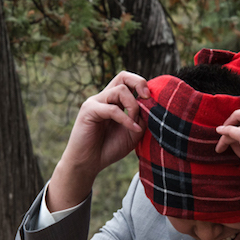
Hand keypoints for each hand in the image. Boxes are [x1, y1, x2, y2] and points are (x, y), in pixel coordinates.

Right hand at [48, 71, 149, 211]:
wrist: (89, 163)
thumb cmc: (109, 148)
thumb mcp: (132, 133)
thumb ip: (141, 119)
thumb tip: (150, 107)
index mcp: (114, 101)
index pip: (128, 82)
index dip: (142, 85)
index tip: (151, 99)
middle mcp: (104, 98)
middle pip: (123, 76)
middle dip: (139, 83)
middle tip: (147, 98)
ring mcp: (95, 102)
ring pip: (120, 91)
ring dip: (133, 107)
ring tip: (135, 125)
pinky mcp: (89, 110)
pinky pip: (112, 109)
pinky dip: (126, 119)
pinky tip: (132, 130)